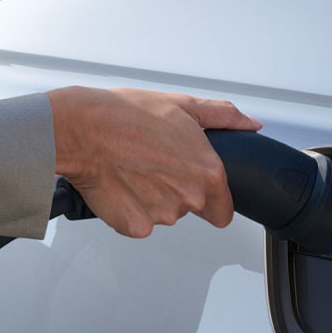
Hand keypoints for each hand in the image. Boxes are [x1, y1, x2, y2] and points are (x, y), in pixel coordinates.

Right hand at [46, 87, 261, 238]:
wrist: (81, 129)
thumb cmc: (126, 115)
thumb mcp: (183, 106)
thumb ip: (223, 118)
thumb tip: (250, 123)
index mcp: (207, 172)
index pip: (224, 211)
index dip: (213, 200)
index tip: (196, 186)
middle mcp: (189, 198)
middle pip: (192, 209)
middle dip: (178, 191)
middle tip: (156, 163)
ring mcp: (161, 215)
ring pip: (164, 214)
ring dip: (154, 198)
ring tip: (135, 168)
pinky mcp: (134, 226)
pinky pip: (139, 222)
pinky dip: (131, 208)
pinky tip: (121, 183)